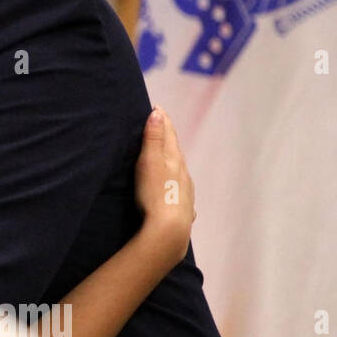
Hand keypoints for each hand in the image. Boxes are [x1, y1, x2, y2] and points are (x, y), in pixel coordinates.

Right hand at [134, 106, 195, 268]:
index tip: (157, 108)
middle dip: (169, 138)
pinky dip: (178, 183)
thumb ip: (153, 138)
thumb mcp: (150, 162)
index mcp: (175, 159)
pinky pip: (182, 190)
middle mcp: (184, 173)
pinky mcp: (184, 208)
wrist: (169, 229)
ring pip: (181, 170)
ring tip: (168, 156)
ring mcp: (186, 191)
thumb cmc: (155, 193)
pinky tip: (178, 190)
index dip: (163, 120)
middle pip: (177, 151)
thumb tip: (158, 113)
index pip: (170, 135)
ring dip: (174, 160)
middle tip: (162, 126)